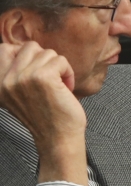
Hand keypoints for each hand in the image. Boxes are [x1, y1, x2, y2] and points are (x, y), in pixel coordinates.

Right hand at [0, 43, 87, 184]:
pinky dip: (68, 73)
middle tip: (51, 80)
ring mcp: (23, 78)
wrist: (58, 138)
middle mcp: (6, 80)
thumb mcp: (20, 94)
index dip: (25, 53)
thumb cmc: (46, 116)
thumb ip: (16, 74)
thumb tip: (23, 49)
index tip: (37, 70)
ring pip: (48, 53)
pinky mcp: (43, 77)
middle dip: (46, 61)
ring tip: (58, 87)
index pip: (4, 49)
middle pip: (30, 47)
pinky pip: (60, 60)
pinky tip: (65, 89)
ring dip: (59, 69)